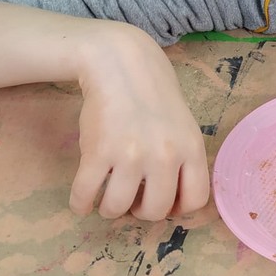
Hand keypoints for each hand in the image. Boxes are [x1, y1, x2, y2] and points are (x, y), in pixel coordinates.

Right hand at [70, 26, 209, 220]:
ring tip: (107, 197)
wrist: (122, 64)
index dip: (177, 208)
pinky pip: (85, 195)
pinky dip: (80, 204)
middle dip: (140, 212)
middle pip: (155, 212)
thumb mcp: (184, 127)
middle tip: (132, 198)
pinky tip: (82, 200)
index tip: (163, 200)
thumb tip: (171, 205)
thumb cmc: (154, 97)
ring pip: (118, 208)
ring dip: (109, 209)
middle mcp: (165, 155)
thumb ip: (183, 161)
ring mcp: (131, 154)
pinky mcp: (98, 151)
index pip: (195, 201)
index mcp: (191, 148)